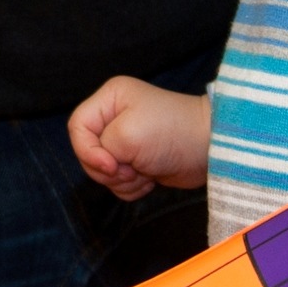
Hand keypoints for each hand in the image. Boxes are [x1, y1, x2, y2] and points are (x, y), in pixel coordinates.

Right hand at [68, 76, 210, 201]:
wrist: (209, 149)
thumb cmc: (170, 132)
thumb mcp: (127, 134)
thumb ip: (101, 149)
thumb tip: (107, 166)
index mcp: (110, 99)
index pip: (77, 126)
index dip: (87, 150)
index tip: (111, 164)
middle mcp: (115, 118)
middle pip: (88, 153)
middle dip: (110, 168)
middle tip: (132, 167)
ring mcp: (126, 141)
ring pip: (103, 172)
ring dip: (123, 180)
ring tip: (146, 171)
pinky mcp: (137, 162)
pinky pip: (118, 183)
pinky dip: (132, 187)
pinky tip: (151, 178)